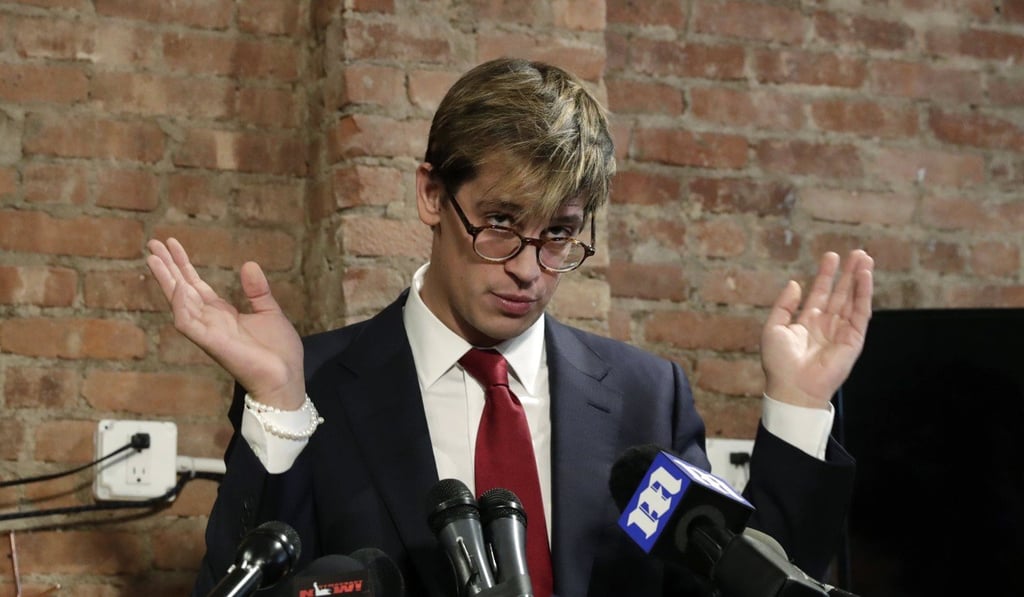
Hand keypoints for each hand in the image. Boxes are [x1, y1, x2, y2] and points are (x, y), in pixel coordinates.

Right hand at [146, 238, 304, 409]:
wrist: (286, 379)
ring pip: (178, 302)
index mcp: (222, 313)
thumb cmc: (279, 352)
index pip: (195, 285)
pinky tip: (178, 286)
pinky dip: (181, 305)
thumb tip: (248, 264)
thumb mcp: (269, 312)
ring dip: (166, 280)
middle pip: (181, 289)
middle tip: (151, 242)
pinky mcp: (211, 343)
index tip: (171, 243)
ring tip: (153, 257)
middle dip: (167, 267)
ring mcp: (208, 332)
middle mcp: (210, 321)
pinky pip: (188, 323)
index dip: (183, 265)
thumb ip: (257, 291)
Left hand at [760, 250, 873, 408]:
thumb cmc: (779, 363)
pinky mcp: (853, 340)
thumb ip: (784, 305)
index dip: (826, 275)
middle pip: (841, 294)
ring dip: (860, 279)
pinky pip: (861, 313)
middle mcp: (827, 325)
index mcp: (808, 323)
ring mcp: (841, 332)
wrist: (791, 387)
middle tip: (856, 252)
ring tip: (864, 258)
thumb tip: (795, 284)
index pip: (821, 293)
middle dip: (848, 273)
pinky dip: (864, 295)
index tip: (831, 256)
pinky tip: (865, 277)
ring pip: (853, 300)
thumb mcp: (774, 328)